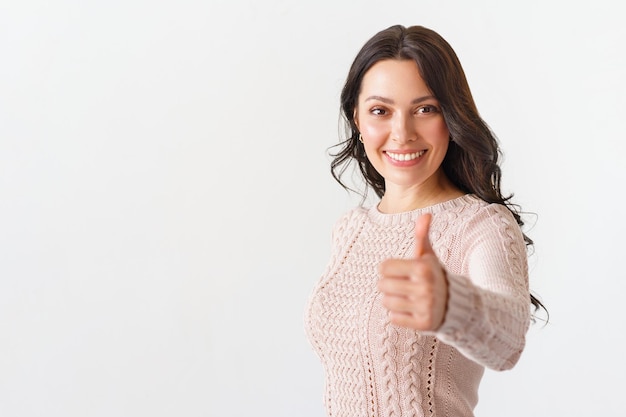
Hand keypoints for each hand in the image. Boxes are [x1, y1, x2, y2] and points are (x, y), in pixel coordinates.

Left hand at [377, 213, 448, 330]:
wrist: (457, 305)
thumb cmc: (434, 276)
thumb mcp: (428, 256)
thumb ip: (422, 236)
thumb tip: (425, 214)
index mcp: (422, 267)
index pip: (383, 267)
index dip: (388, 269)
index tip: (399, 271)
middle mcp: (425, 287)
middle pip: (382, 286)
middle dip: (388, 285)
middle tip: (402, 286)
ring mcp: (425, 307)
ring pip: (386, 303)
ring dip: (392, 300)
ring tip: (406, 298)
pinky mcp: (424, 324)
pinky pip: (394, 319)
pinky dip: (398, 316)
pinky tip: (411, 310)